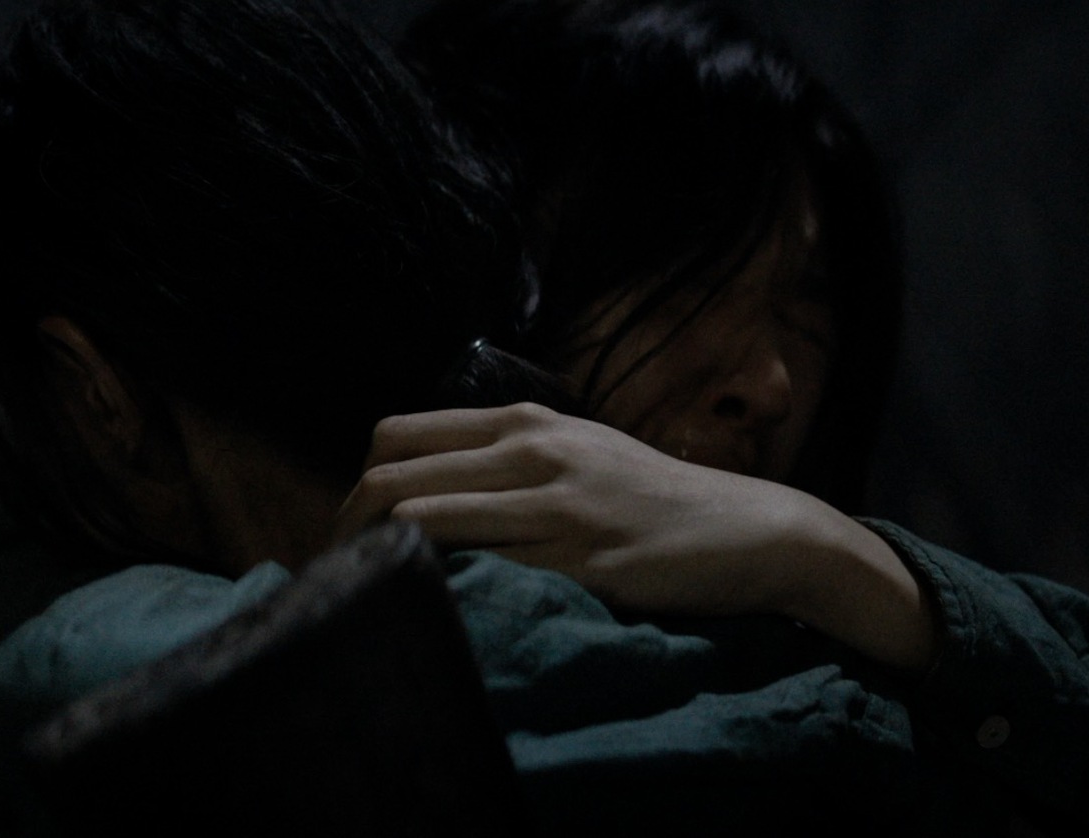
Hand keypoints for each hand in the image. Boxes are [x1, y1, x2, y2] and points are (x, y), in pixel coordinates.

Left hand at [335, 403, 935, 671]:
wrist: (750, 529)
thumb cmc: (656, 501)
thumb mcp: (579, 455)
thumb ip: (510, 462)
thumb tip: (433, 490)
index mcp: (525, 423)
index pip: (396, 436)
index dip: (356, 488)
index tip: (349, 534)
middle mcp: (530, 451)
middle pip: (390, 477)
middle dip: (344, 529)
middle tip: (337, 575)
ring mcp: (552, 504)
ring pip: (420, 519)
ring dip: (377, 562)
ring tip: (364, 599)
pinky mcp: (576, 559)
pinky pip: (479, 570)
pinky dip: (438, 589)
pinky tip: (427, 613)